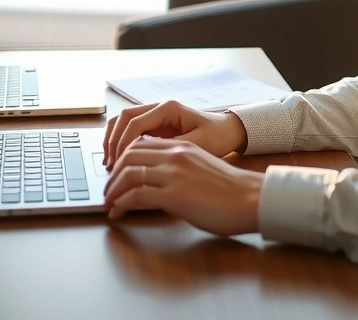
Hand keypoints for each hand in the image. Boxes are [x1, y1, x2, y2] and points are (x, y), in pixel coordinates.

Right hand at [102, 100, 247, 168]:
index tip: (119, 164)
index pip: (135, 122)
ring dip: (113, 140)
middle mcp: (159, 107)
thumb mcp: (197, 146)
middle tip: (110, 164)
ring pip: (123, 121)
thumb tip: (145, 160)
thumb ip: (170, 150)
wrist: (228, 131)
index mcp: (169, 108)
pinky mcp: (155, 125)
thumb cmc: (217, 137)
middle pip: (124, 117)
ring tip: (110, 162)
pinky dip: (121, 141)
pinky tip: (119, 159)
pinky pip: (131, 129)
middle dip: (113, 141)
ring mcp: (156, 115)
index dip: (123, 143)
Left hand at [104, 138, 262, 236]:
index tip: (116, 174)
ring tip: (109, 203)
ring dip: (112, 191)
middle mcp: (174, 155)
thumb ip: (178, 167)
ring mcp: (173, 174)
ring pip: (128, 175)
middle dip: (112, 175)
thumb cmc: (230, 189)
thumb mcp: (200, 167)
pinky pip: (136, 197)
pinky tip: (118, 214)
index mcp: (181, 146)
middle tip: (108, 190)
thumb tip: (158, 179)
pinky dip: (121, 205)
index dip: (122, 159)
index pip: (139, 145)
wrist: (249, 199)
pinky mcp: (173, 196)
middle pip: (128, 157)